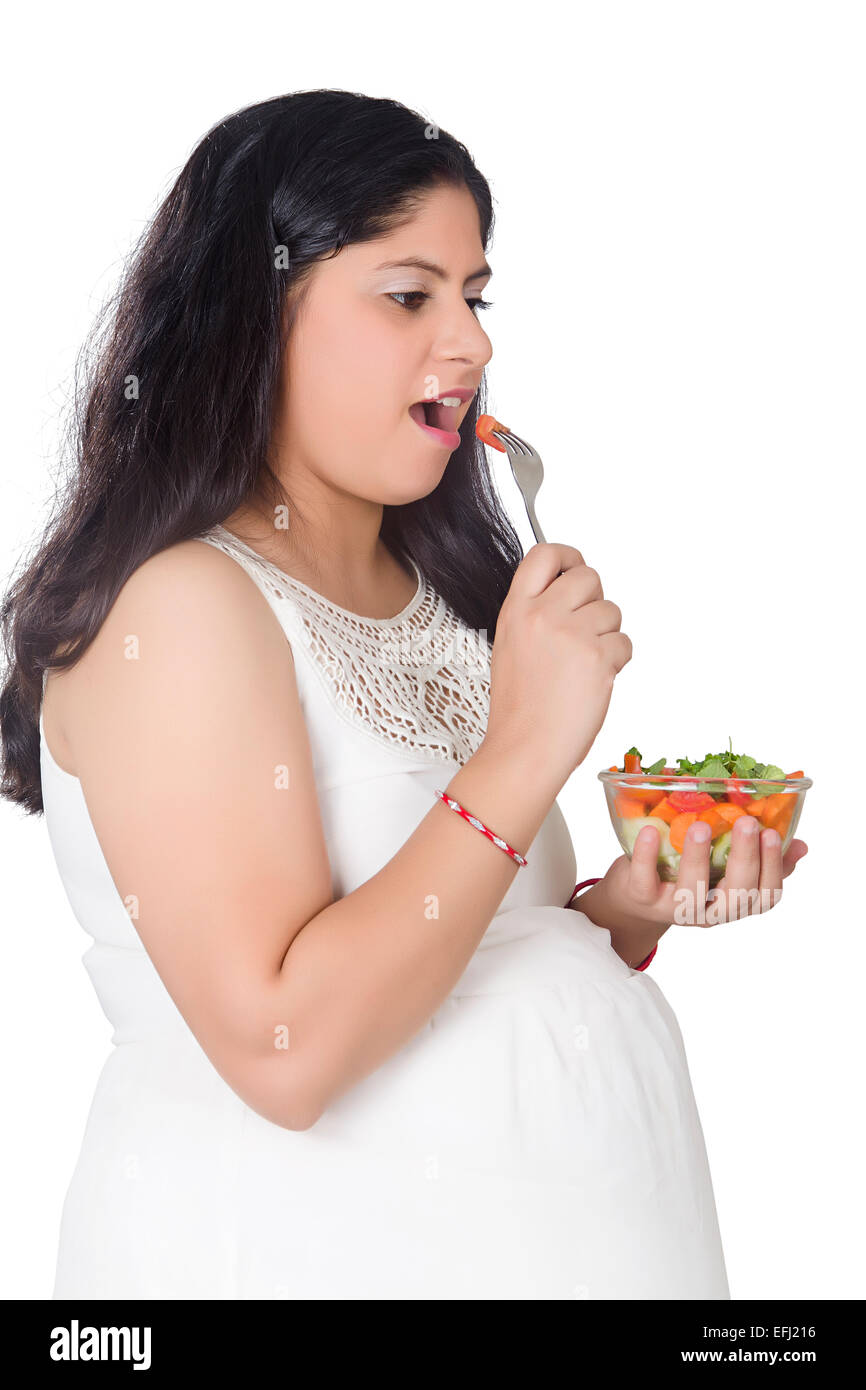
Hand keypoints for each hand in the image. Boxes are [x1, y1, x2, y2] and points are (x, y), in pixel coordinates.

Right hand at [485, 543, 631, 792]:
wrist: (526, 748)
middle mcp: (543, 615)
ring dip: (607, 635)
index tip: (574, 568)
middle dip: (594, 600)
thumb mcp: (511, 645)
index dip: (568, 557)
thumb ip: (536, 613)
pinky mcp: (598, 657)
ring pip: (612, 611)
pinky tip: (594, 680)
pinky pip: (625, 642)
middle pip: (588, 576)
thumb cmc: (520, 707)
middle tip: (585, 630)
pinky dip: (617, 661)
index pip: (545, 555)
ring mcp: (572, 634)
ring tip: (584, 665)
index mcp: (516, 610)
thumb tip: (571, 595)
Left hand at [594, 816, 808, 930]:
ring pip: (692, 893)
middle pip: (737, 896)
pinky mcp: (642, 898)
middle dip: (745, 858)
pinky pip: (645, 882)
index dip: (774, 868)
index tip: (772, 834)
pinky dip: (646, 856)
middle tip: (748, 823)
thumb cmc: (687, 874)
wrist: (634, 896)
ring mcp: (674, 909)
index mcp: (735, 903)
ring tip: (701, 825)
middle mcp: (710, 913)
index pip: (766, 896)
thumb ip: (762, 858)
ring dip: (698, 857)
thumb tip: (800, 844)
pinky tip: (651, 830)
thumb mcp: (725, 869)